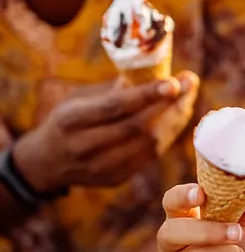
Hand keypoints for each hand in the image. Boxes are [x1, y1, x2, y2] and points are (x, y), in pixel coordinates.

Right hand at [13, 72, 198, 193]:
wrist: (46, 162)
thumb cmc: (68, 119)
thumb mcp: (80, 98)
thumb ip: (115, 90)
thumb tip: (155, 72)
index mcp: (72, 120)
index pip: (116, 107)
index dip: (148, 94)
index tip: (175, 82)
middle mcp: (84, 147)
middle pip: (138, 127)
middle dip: (170, 103)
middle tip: (190, 82)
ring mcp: (101, 168)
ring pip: (149, 144)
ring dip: (174, 119)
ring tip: (187, 97)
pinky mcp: (115, 179)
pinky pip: (150, 156)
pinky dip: (167, 135)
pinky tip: (176, 117)